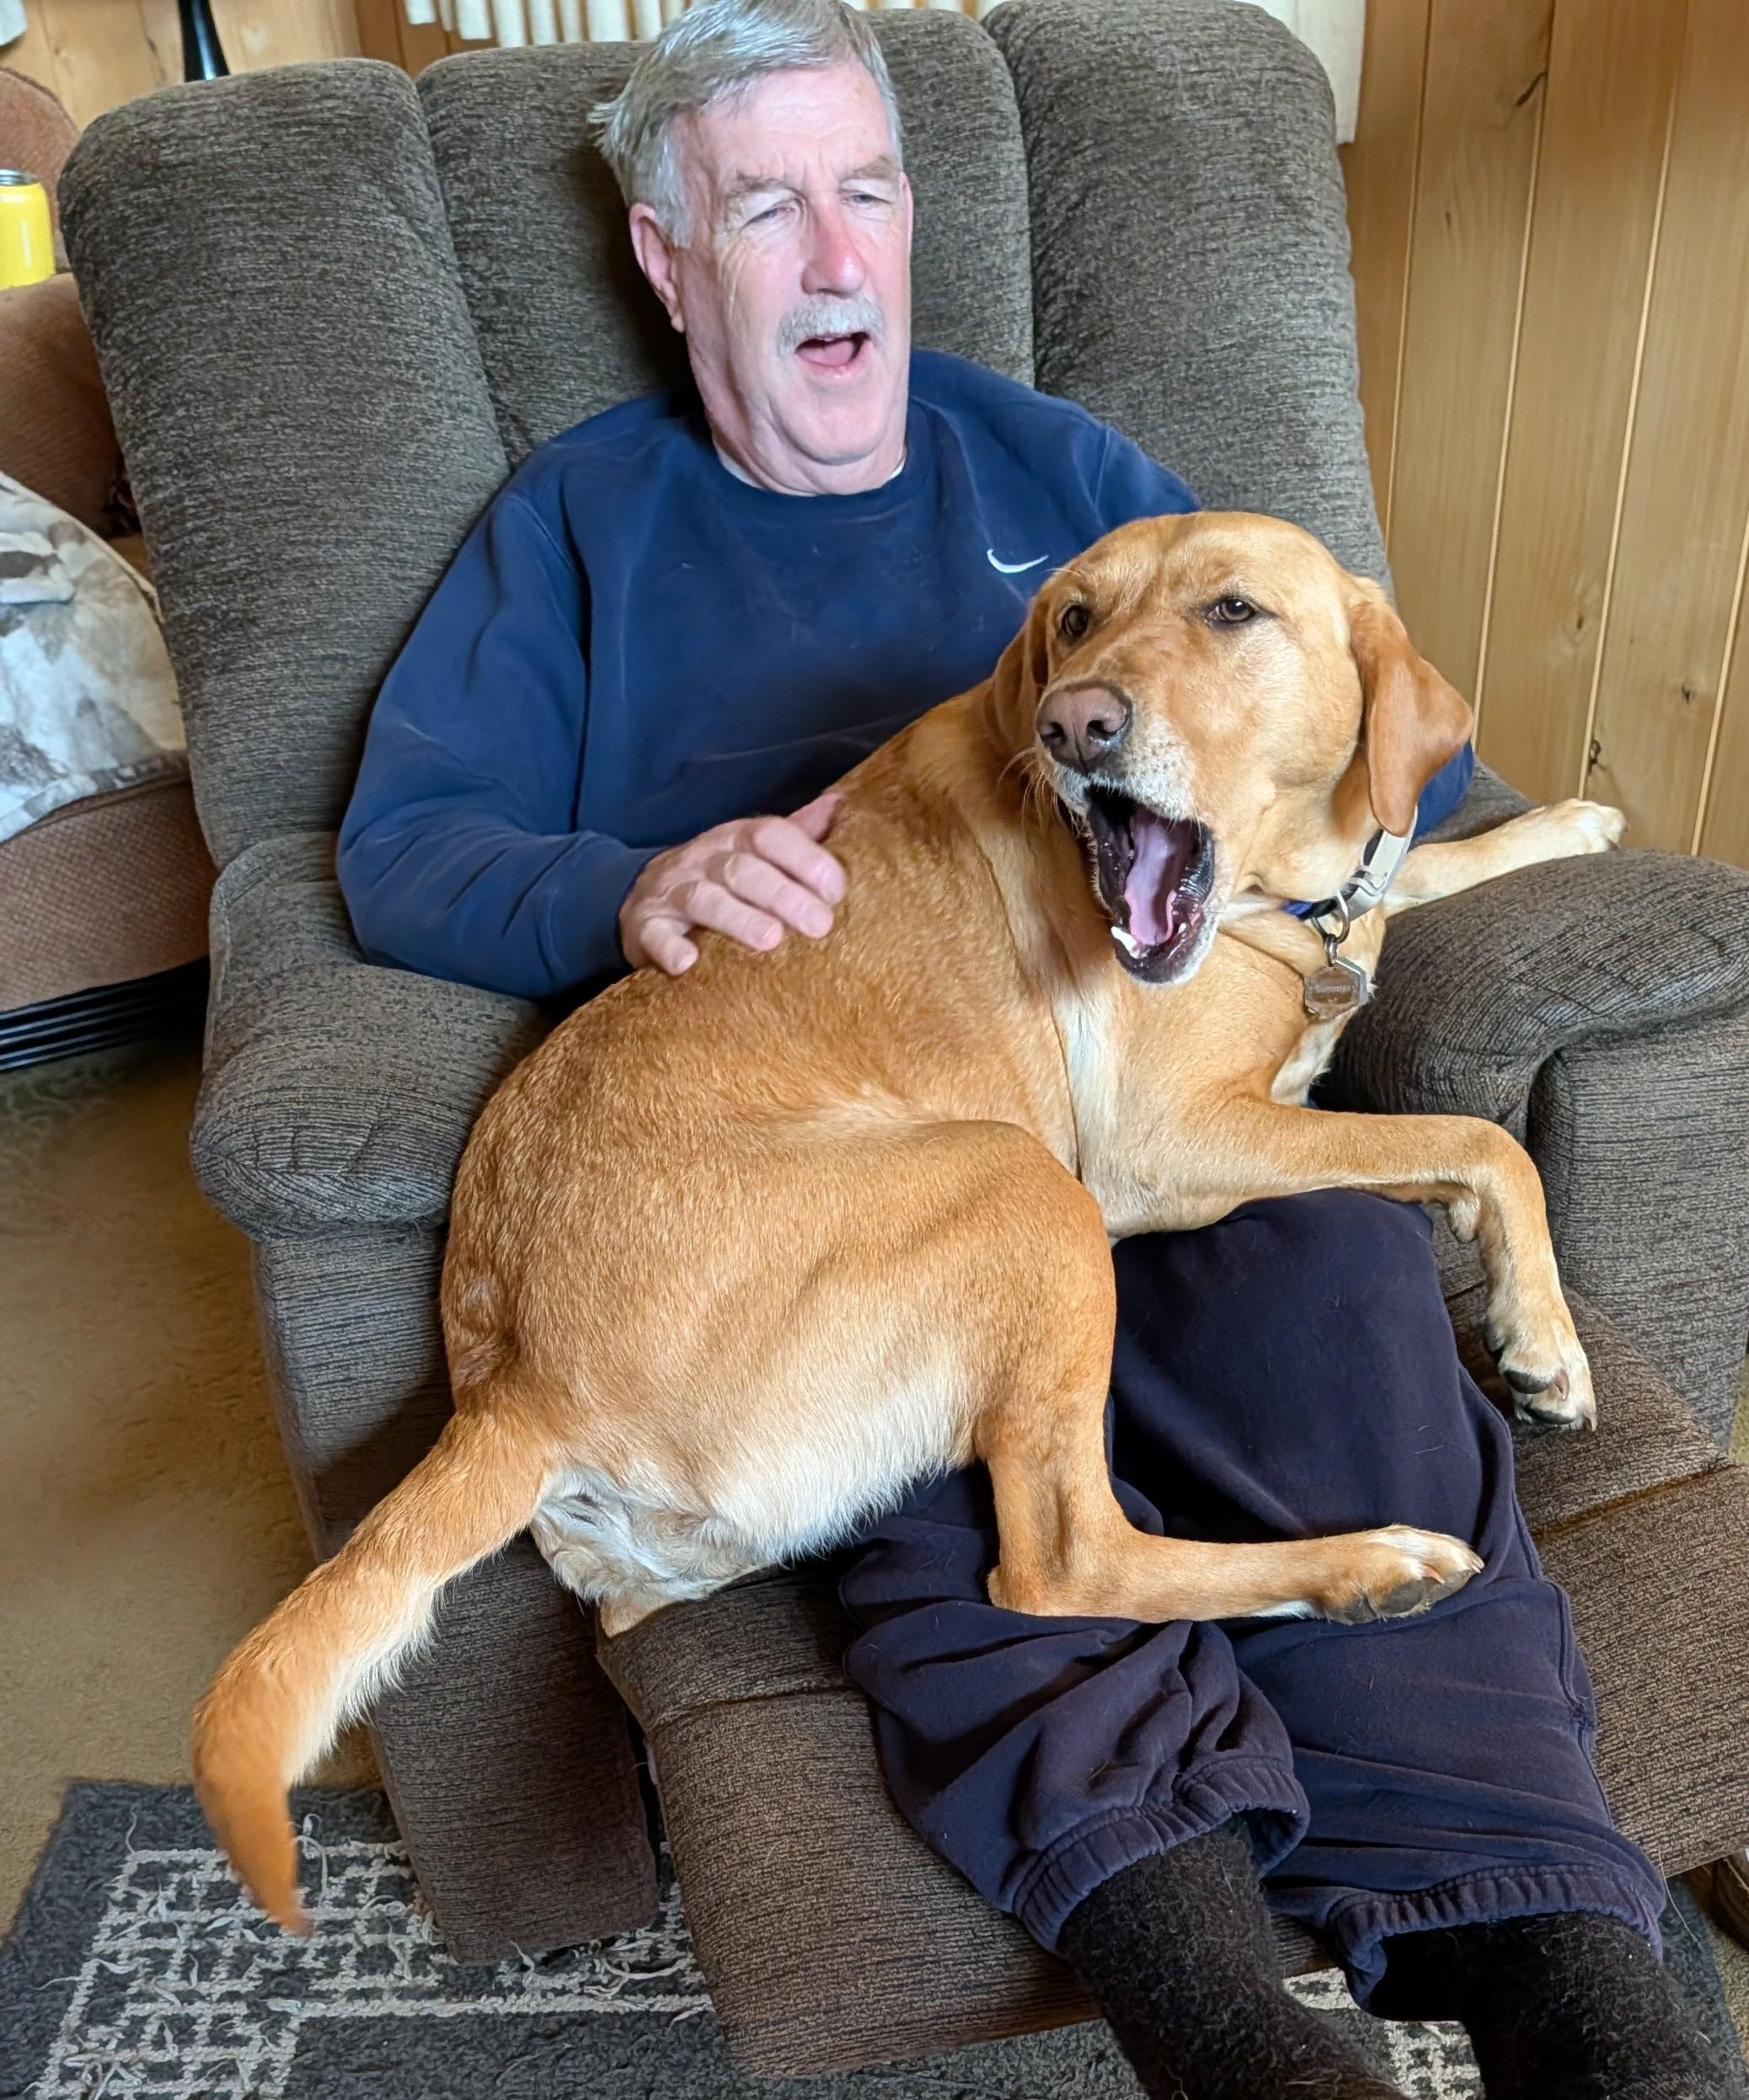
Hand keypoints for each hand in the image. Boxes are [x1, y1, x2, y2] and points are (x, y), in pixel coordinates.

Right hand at [619, 791, 846, 975]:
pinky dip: (669, 948)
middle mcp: (703, 859)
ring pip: (703, 899)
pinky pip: (654, 934)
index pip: (770, 836)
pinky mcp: (645, 926)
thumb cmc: (718, 879)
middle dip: (783, 895)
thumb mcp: (754, 851)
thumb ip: (797, 834)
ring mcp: (671, 891)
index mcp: (735, 838)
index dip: (805, 858)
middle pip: (742, 869)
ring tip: (771, 939)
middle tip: (819, 924)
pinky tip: (687, 963)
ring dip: (737, 918)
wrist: (644, 898)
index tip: (837, 890)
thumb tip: (843, 804)